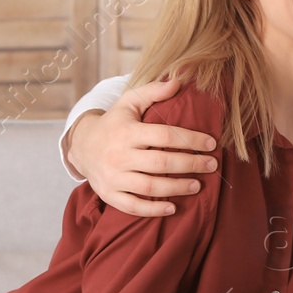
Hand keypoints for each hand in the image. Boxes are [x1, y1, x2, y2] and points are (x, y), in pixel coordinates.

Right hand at [64, 75, 218, 216]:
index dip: (191, 140)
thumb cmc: (114, 123)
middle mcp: (119, 155)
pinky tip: (172, 207)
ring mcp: (113, 177)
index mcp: (127, 131)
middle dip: (190, 165)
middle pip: (161, 163)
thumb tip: (179, 81)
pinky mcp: (109, 194)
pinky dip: (153, 210)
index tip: (211, 144)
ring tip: (198, 185)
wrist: (81, 145)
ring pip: (150, 187)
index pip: (165, 136)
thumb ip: (153, 91)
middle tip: (211, 165)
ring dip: (177, 188)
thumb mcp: (129, 102)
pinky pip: (133, 206)